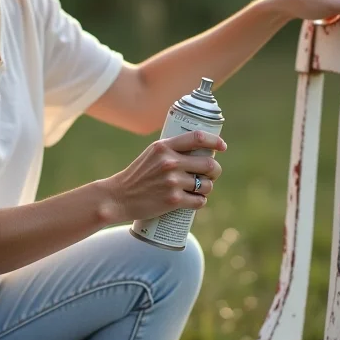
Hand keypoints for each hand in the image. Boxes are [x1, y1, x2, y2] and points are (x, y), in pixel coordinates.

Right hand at [103, 130, 226, 222]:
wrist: (118, 197)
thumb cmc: (137, 175)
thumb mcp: (151, 155)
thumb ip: (171, 150)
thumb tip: (200, 151)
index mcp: (164, 146)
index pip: (198, 138)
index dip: (215, 141)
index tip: (222, 147)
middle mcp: (169, 162)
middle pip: (208, 164)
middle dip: (215, 171)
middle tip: (211, 174)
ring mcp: (172, 181)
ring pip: (206, 185)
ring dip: (207, 188)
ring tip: (200, 189)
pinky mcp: (173, 200)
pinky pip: (199, 201)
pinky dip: (200, 202)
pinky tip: (195, 201)